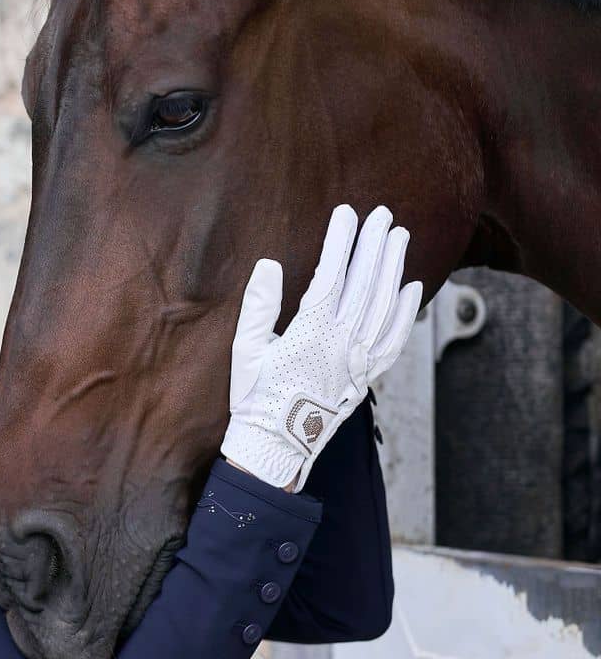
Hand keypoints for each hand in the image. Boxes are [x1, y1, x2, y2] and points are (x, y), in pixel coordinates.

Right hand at [220, 204, 422, 492]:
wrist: (278, 445)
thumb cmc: (256, 397)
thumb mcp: (246, 350)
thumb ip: (259, 305)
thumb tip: (270, 264)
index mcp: (310, 333)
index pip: (332, 275)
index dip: (340, 241)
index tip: (345, 214)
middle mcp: (343, 343)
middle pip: (366, 284)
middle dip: (374, 245)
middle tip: (383, 214)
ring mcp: (360, 360)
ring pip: (385, 305)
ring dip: (394, 268)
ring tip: (399, 237)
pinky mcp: (368, 376)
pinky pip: (395, 339)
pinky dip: (406, 312)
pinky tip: (412, 287)